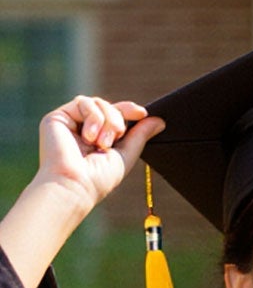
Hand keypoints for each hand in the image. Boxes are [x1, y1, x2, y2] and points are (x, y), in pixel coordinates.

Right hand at [33, 97, 159, 215]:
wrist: (75, 184)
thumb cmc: (99, 178)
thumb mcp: (126, 155)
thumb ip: (140, 136)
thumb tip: (159, 120)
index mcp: (98, 138)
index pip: (115, 115)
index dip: (129, 110)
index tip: (142, 113)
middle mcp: (83, 129)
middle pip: (108, 106)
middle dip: (118, 119)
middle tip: (116, 138)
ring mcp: (70, 122)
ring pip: (97, 102)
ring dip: (107, 120)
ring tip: (102, 143)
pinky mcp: (57, 117)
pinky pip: (83, 102)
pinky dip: (93, 117)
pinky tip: (89, 137)